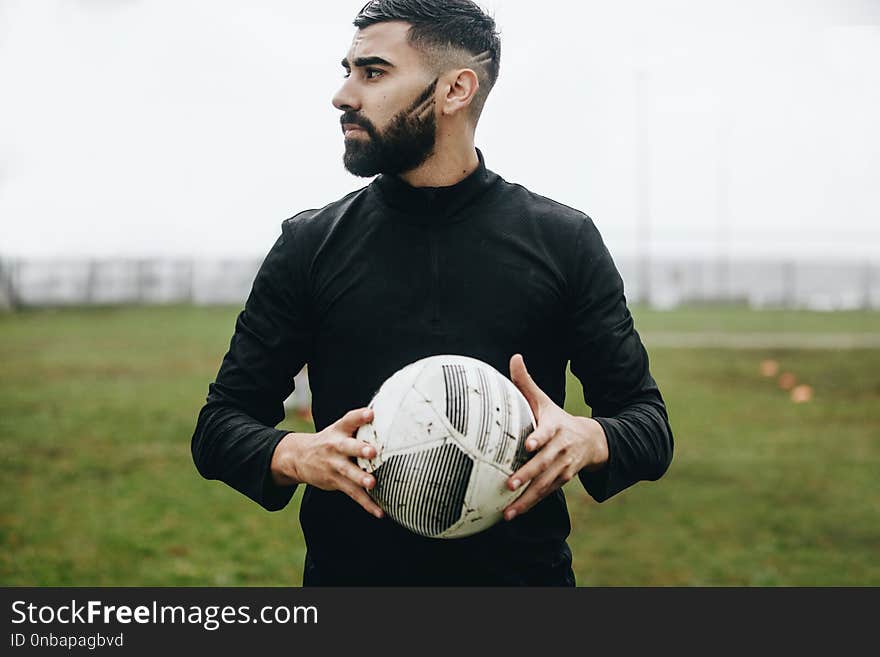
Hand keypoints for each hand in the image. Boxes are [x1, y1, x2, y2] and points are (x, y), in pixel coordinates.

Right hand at [270, 407, 383, 518]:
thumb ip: (359, 424)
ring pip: (348, 472)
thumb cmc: (330, 440)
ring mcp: (335, 465)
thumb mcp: (339, 428)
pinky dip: (367, 503)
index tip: (370, 413)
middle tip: (371, 452)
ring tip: (372, 483)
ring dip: (360, 478)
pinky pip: (353, 493)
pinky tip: (380, 512)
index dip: (359, 416)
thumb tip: (389, 417)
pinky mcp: (335, 482)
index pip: (349, 420)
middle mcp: (336, 446)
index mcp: (339, 430)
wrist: (299, 457)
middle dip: (359, 449)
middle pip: (347, 447)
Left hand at [503, 354, 608, 520]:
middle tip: (509, 483)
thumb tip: (514, 356)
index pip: (547, 433)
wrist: (591, 441)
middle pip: (543, 464)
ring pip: (544, 484)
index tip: (528, 445)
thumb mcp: (545, 400)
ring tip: (508, 510)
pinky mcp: (562, 481)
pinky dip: (530, 504)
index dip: (539, 439)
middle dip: (527, 475)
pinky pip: (545, 494)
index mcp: (555, 428)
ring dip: (527, 498)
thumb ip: (526, 382)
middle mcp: (560, 449)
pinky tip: (513, 513)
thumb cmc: (557, 419)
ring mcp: (563, 468)